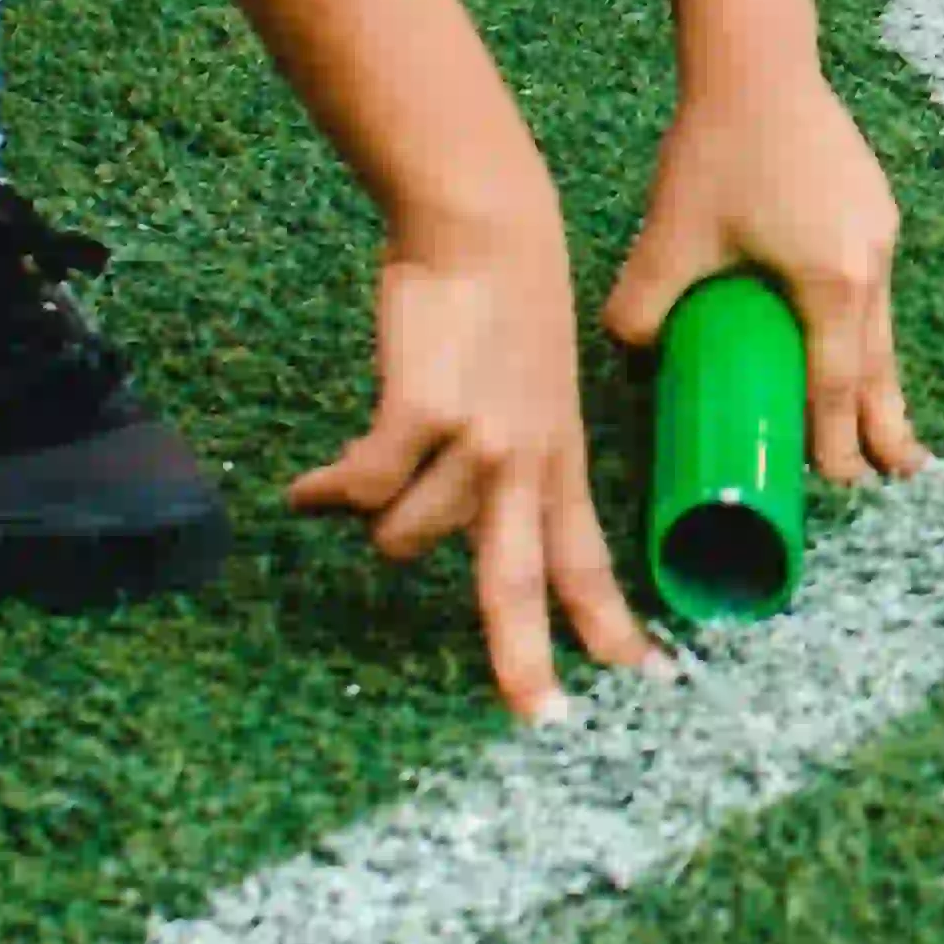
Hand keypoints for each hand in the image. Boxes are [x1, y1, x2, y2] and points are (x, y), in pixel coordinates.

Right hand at [288, 190, 656, 721]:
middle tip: (538, 716)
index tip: (641, 676)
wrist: (487, 228)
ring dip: (372, 520)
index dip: (609, 623)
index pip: (588, 560)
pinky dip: (327, 493)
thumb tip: (442, 523)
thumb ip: (505, 457)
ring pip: (407, 536)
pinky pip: (362, 486)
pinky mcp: (422, 415)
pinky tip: (302, 493)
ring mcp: (477, 443)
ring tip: (349, 487)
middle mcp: (527, 464)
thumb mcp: (533, 392)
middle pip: (521, 581)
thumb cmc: (503, 307)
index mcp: (558, 462)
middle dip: (525, 656)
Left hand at [604, 68, 929, 486]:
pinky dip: (868, 325)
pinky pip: (873, 286)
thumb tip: (626, 346)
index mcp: (831, 282)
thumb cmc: (717, 148)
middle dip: (887, 421)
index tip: (840, 480)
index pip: (835, 382)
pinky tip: (854, 330)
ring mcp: (878, 232)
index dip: (836, 436)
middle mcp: (869, 264)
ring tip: (891, 418)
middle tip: (902, 472)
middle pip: (879, 363)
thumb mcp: (671, 233)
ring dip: (882, 376)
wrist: (759, 61)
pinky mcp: (872, 206)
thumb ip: (643, 301)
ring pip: (881, 324)